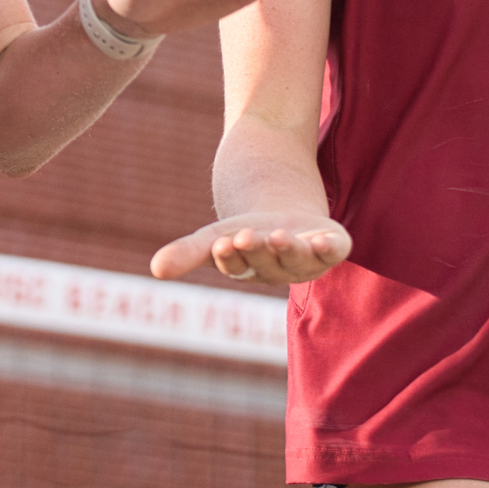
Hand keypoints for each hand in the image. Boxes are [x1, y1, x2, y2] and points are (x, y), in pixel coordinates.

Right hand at [151, 210, 349, 283]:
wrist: (288, 217)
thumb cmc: (247, 233)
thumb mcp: (215, 237)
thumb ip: (187, 253)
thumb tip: (155, 270)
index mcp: (249, 271)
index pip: (236, 266)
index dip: (230, 257)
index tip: (222, 243)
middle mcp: (280, 271)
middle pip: (266, 263)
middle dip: (256, 250)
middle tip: (245, 235)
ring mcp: (308, 261)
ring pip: (297, 259)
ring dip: (287, 249)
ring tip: (277, 236)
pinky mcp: (333, 247)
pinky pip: (334, 252)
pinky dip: (329, 248)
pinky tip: (322, 239)